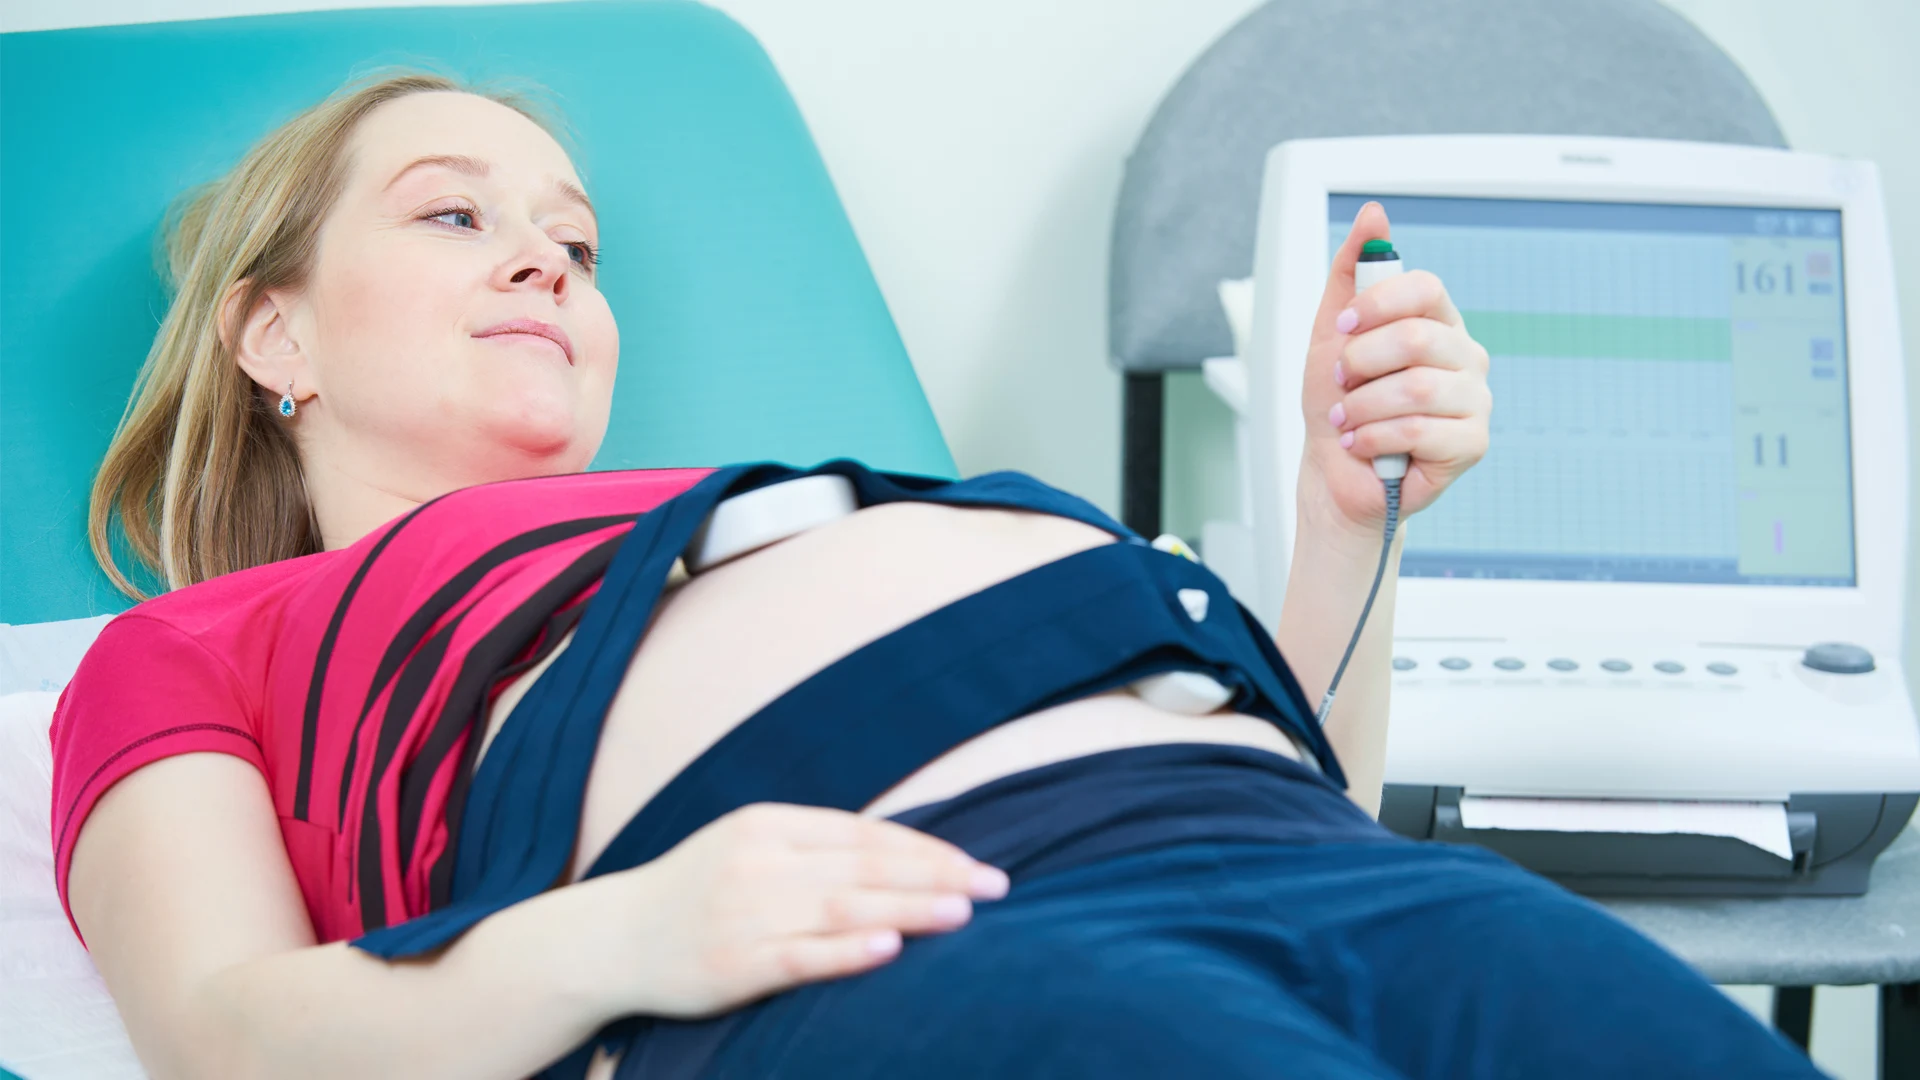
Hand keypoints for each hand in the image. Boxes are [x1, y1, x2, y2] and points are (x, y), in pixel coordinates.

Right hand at [590, 803, 1008, 1018]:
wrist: (612, 940)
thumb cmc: (694, 893)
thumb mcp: (746, 847)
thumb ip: (812, 848)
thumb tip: (901, 854)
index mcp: (766, 825)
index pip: (863, 832)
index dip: (924, 847)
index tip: (974, 862)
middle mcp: (758, 862)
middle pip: (864, 866)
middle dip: (935, 875)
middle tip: (993, 885)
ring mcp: (745, 914)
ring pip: (843, 908)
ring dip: (908, 909)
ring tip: (961, 912)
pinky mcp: (733, 964)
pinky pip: (801, 957)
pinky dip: (848, 952)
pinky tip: (890, 949)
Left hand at [1300, 202, 1491, 538]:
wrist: (1334, 471)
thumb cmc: (1338, 402)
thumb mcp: (1332, 332)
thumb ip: (1351, 272)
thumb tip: (1374, 214)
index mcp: (1438, 323)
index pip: (1426, 288)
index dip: (1379, 303)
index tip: (1344, 326)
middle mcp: (1465, 356)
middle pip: (1418, 338)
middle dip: (1362, 363)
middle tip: (1341, 383)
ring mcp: (1474, 399)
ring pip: (1417, 388)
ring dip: (1363, 406)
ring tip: (1346, 420)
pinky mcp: (1472, 443)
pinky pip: (1421, 431)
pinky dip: (1375, 438)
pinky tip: (1363, 444)